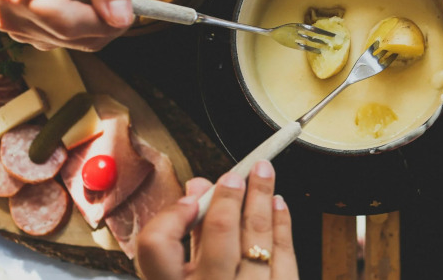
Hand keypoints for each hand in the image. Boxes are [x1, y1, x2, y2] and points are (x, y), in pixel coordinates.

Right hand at [0, 0, 143, 50]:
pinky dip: (99, 16)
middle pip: (84, 37)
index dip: (112, 14)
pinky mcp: (37, 35)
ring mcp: (24, 33)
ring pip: (88, 39)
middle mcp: (15, 22)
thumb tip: (122, 19)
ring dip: (112, 13)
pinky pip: (81, 36)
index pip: (73, 26)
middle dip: (117, 11)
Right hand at [136, 160, 298, 279]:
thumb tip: (197, 189)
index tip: (190, 198)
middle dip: (231, 196)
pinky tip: (279, 205)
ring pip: (258, 240)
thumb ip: (186, 237)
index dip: (172, 216)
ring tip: (265, 176)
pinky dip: (282, 226)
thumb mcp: (180, 278)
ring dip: (263, 201)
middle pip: (219, 234)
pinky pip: (286, 257)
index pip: (156, 246)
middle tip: (238, 173)